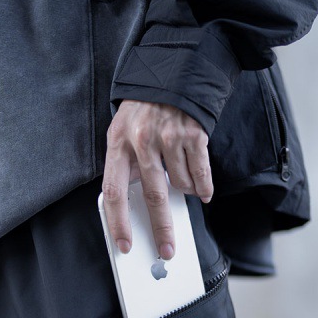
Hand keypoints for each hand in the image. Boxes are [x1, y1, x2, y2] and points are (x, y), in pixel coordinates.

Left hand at [102, 99, 212, 259]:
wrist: (174, 67)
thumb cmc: (145, 108)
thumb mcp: (124, 132)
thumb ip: (127, 165)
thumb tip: (135, 208)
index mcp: (117, 142)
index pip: (114, 192)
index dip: (118, 222)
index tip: (124, 245)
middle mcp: (141, 140)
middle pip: (152, 196)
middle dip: (161, 227)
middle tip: (167, 249)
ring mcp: (168, 135)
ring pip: (179, 185)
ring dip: (184, 192)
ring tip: (184, 183)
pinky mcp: (194, 132)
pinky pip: (200, 173)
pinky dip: (203, 186)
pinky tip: (203, 191)